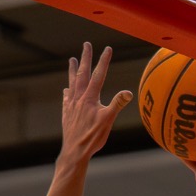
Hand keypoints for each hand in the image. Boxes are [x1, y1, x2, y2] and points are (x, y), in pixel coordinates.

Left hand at [59, 43, 131, 165]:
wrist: (75, 151)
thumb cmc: (93, 137)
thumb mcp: (108, 121)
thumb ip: (117, 104)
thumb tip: (129, 92)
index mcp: (90, 98)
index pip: (98, 75)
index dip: (103, 61)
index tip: (108, 48)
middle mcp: (79, 98)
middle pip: (82, 74)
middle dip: (85, 58)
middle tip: (86, 45)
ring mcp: (71, 105)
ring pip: (72, 83)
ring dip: (72, 70)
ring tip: (71, 60)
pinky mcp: (67, 114)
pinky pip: (66, 98)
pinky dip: (67, 91)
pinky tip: (66, 90)